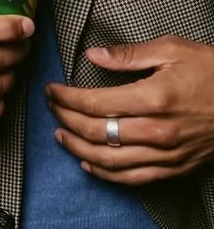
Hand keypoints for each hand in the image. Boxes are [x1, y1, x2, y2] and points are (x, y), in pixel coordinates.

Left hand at [48, 36, 213, 183]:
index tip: (52, 90)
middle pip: (94, 131)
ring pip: (108, 160)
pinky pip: (131, 178)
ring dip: (77, 148)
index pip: (94, 103)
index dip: (65, 98)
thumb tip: (92, 56)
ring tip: (60, 134)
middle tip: (52, 108)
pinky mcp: (175, 169)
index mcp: (154, 98)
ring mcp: (166, 154)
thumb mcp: (175, 50)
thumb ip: (129, 55)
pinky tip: (88, 163)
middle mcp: (157, 131)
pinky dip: (105, 173)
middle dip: (65, 119)